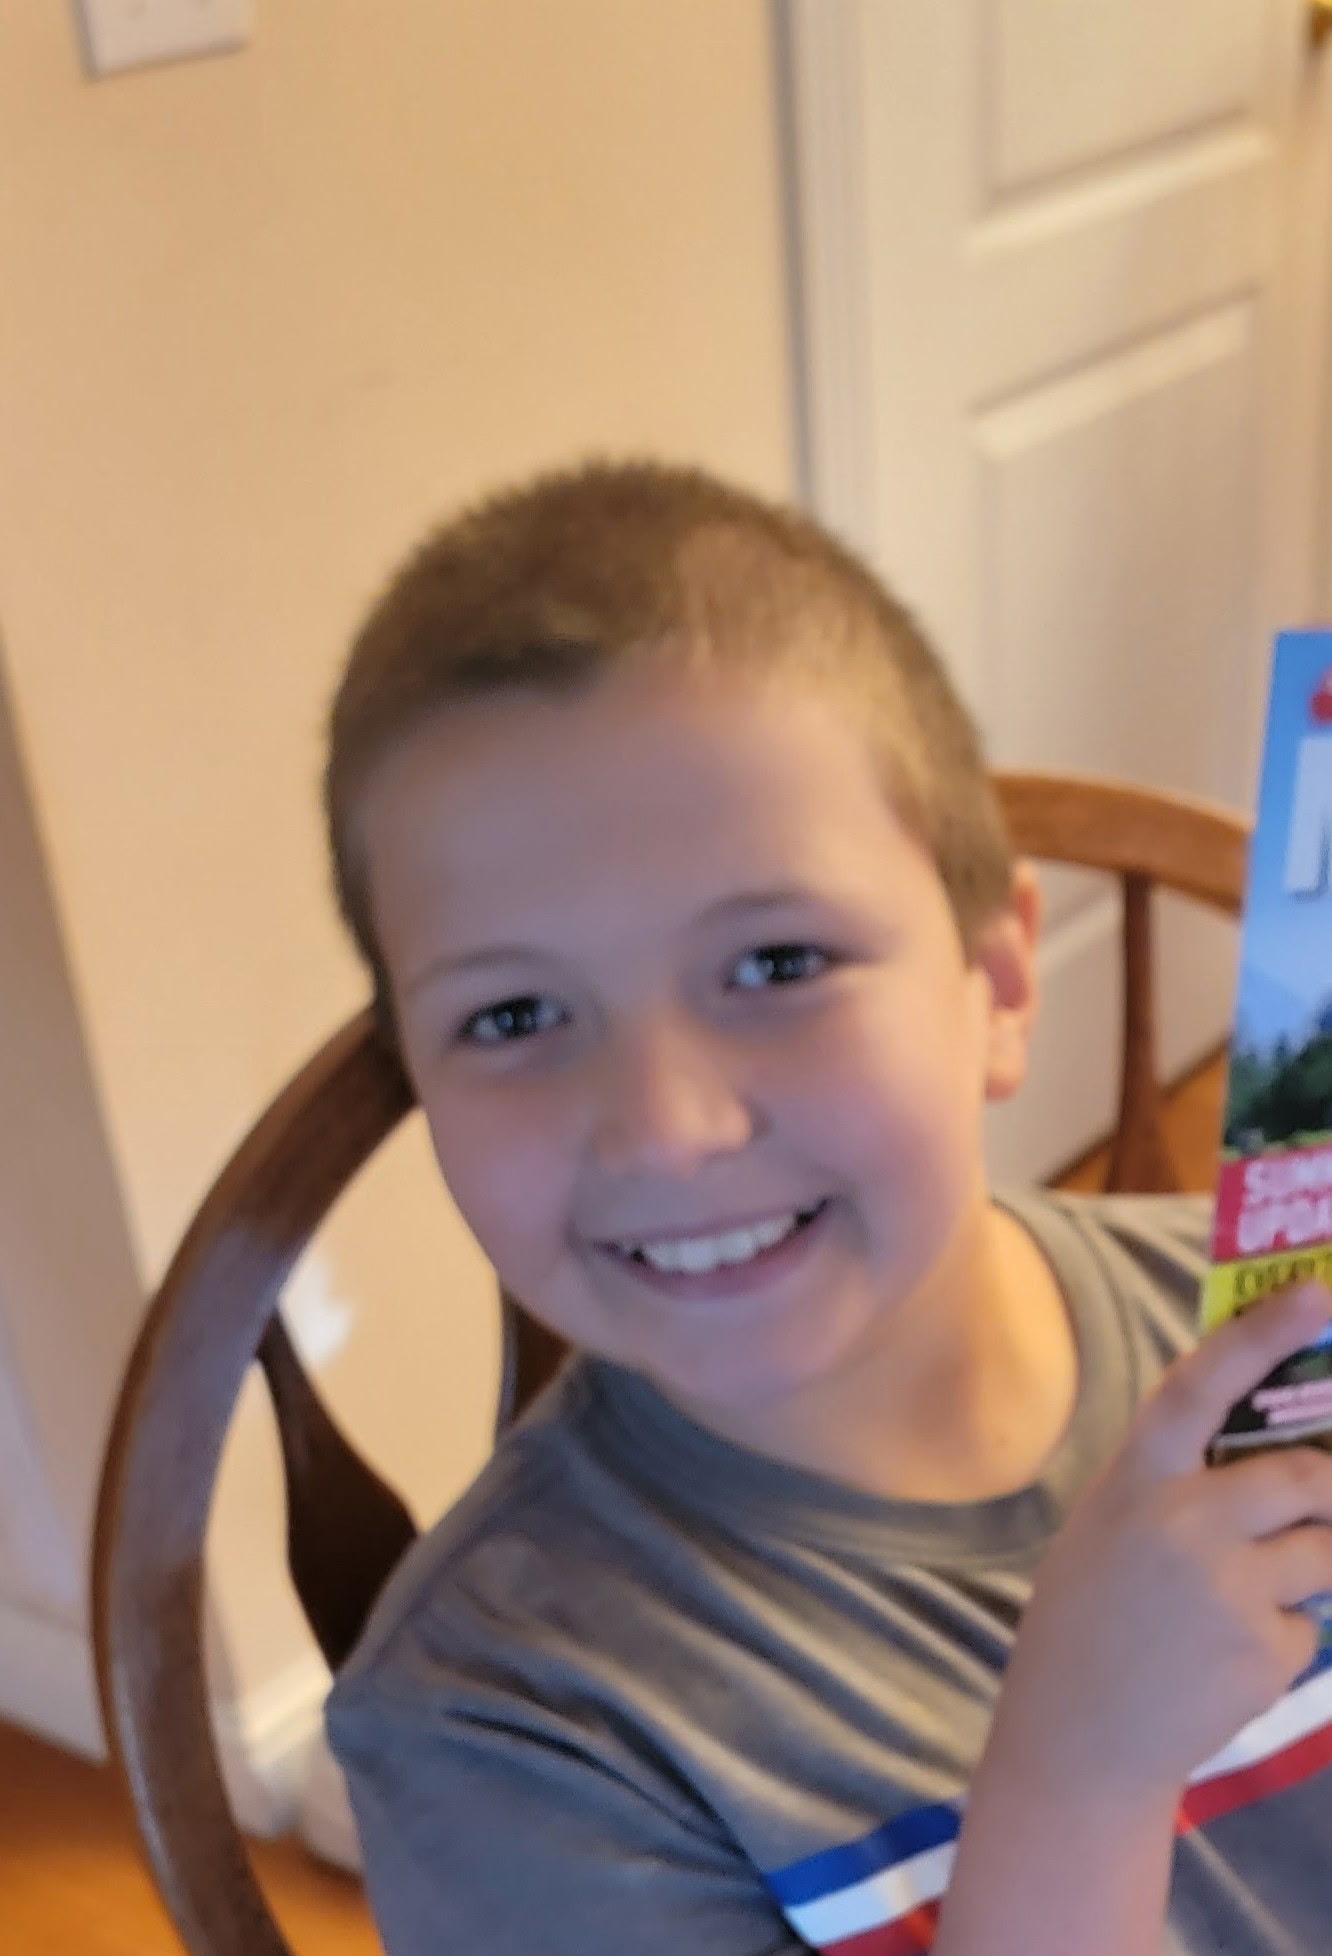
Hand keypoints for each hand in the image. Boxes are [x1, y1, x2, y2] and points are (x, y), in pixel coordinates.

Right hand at [994, 1280, 1331, 1800]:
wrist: (1078, 1740)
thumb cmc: (1088, 1618)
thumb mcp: (1108, 1526)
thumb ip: (1173, 1482)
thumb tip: (1262, 1447)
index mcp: (1137, 1481)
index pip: (1199, 1385)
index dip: (1260, 1333)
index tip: (1317, 1292)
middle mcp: (1185, 1523)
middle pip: (1304, 1476)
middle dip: (1323, 1490)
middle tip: (1310, 1505)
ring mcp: (1230, 1589)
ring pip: (1324, 1551)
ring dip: (1306, 1569)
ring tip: (1239, 1603)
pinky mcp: (1265, 1651)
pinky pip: (1309, 1622)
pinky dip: (1284, 1636)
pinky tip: (1226, 1661)